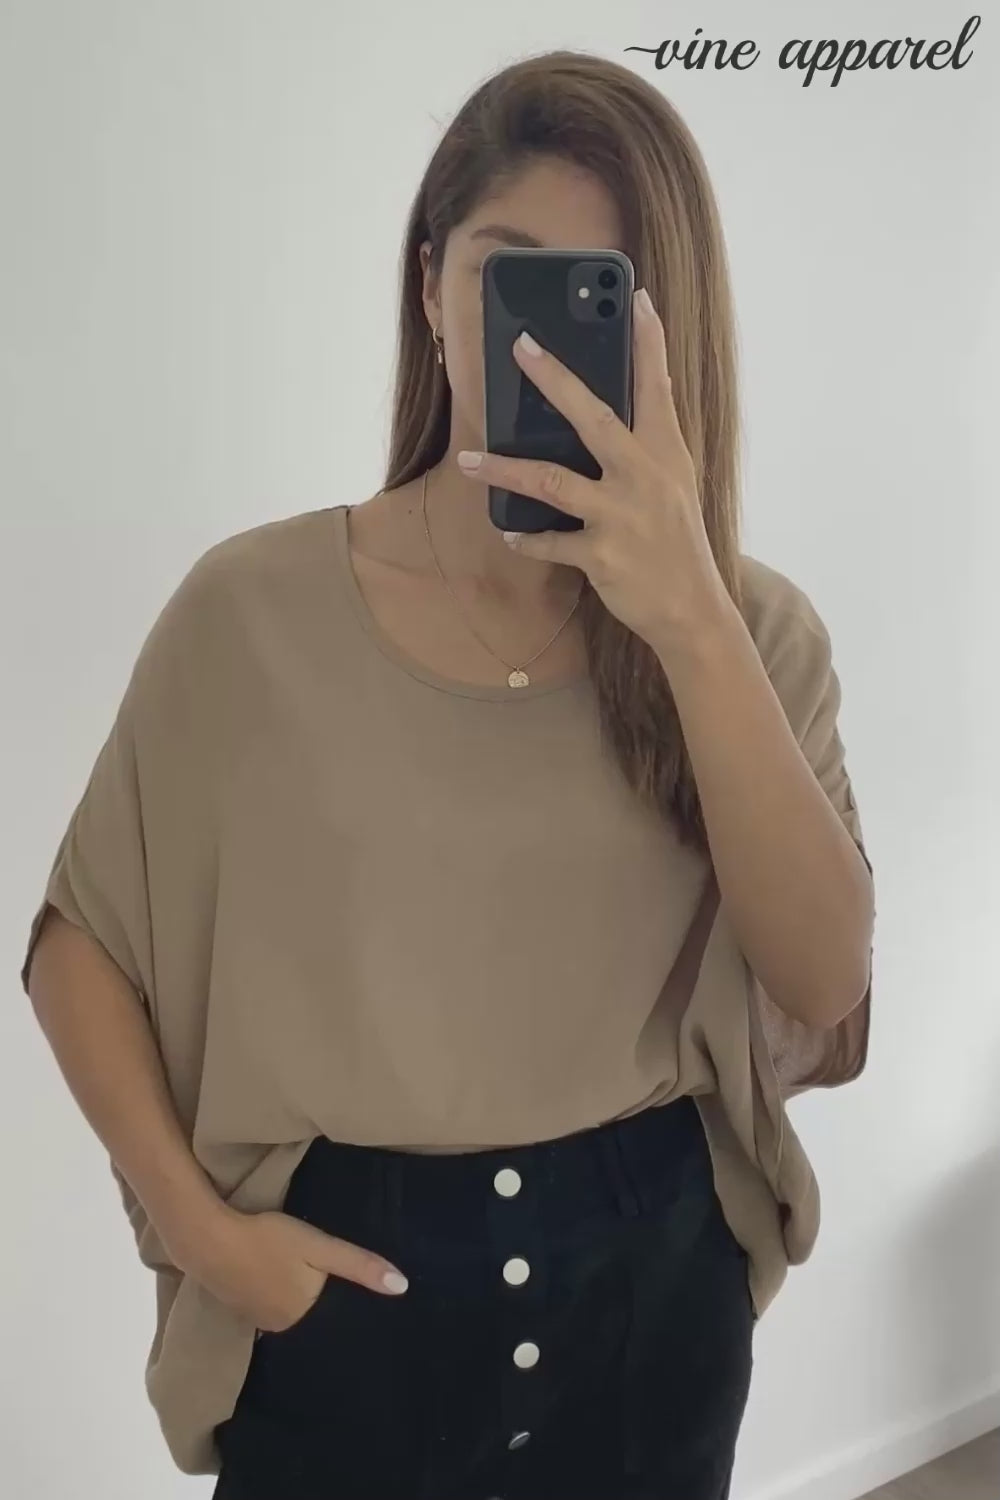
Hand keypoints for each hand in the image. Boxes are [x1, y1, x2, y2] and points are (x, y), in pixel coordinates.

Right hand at [181, 1206, 408, 1332]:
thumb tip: (403, 1287)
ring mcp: (258, 1320)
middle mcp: (281, 1329)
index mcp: (303, 1317)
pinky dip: (284, 1301)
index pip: (337, 1326)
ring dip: (306, 1309)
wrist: (209, 1239)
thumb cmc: (270, 1240)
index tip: (372, 1316)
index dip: (352, 1318)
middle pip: (315, 1324)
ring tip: (323, 1297)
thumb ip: (358, 1266)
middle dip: (331, 1315)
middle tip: (350, 1300)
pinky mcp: (242, 1307)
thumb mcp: (319, 1246)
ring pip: (293, 1318)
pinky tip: (286, 1287)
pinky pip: (273, 1311)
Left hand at [458, 287, 730, 654]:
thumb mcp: (678, 482)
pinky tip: (508, 531)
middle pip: (593, 417)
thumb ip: (658, 437)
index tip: (637, 297)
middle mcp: (644, 477)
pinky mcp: (601, 555)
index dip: (649, 342)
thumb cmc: (677, 541)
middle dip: (555, 379)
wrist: (692, 609)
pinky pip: (550, 541)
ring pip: (552, 481)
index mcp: (666, 453)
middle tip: (522, 346)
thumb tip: (656, 384)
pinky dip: (526, 537)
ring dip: (505, 470)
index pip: (658, 386)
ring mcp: (621, 516)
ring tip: (469, 460)